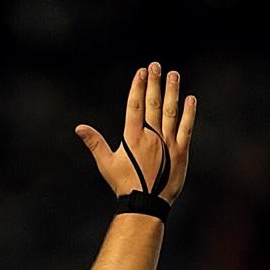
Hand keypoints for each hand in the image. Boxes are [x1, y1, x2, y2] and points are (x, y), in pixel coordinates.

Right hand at [75, 62, 196, 204]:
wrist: (145, 204)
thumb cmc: (124, 185)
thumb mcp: (106, 164)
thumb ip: (95, 143)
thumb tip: (79, 128)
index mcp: (133, 137)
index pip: (135, 106)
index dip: (138, 87)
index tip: (141, 72)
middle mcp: (151, 136)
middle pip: (153, 104)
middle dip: (154, 83)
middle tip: (155, 65)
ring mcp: (167, 143)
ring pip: (170, 112)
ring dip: (172, 92)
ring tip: (173, 74)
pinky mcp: (180, 152)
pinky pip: (186, 128)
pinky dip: (188, 113)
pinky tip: (190, 99)